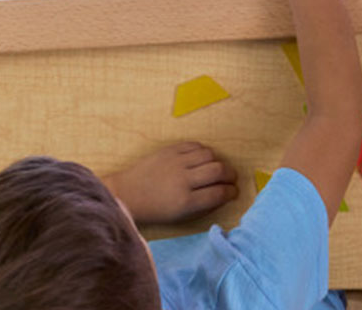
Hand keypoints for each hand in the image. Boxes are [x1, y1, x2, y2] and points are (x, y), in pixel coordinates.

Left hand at [101, 142, 237, 225]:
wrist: (127, 193)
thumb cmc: (154, 209)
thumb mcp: (178, 216)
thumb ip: (202, 205)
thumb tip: (223, 193)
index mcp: (185, 202)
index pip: (218, 193)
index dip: (231, 192)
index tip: (234, 192)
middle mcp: (183, 180)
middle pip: (218, 171)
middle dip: (230, 175)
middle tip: (232, 178)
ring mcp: (176, 162)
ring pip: (209, 155)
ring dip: (218, 161)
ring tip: (218, 168)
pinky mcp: (170, 149)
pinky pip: (195, 145)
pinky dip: (203, 151)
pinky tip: (203, 159)